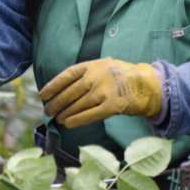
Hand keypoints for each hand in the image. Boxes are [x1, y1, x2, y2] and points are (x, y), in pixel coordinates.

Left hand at [39, 58, 160, 127]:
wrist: (146, 84)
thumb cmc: (122, 76)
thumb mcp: (104, 66)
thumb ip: (87, 73)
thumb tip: (65, 87)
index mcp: (93, 65)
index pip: (68, 75)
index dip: (53, 85)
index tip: (43, 94)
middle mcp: (97, 76)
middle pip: (70, 92)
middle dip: (57, 102)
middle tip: (48, 110)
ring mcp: (104, 91)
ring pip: (78, 104)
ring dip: (65, 113)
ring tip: (57, 119)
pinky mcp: (111, 105)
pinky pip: (90, 115)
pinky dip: (77, 120)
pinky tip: (68, 124)